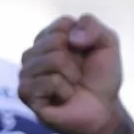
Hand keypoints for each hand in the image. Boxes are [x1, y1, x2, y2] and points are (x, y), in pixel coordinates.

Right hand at [19, 14, 123, 133]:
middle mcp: (33, 54)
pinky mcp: (26, 94)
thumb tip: (70, 38)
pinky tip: (64, 97)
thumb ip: (92, 26)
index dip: (84, 38)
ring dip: (73, 74)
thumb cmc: (102, 76)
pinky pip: (49, 81)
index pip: (63, 23)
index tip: (87, 53)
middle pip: (56, 40)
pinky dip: (65, 90)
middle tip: (79, 74)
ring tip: (72, 85)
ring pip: (53, 59)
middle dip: (77, 59)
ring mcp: (26, 74)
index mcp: (49, 38)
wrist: (104, 110)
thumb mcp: (107, 43)